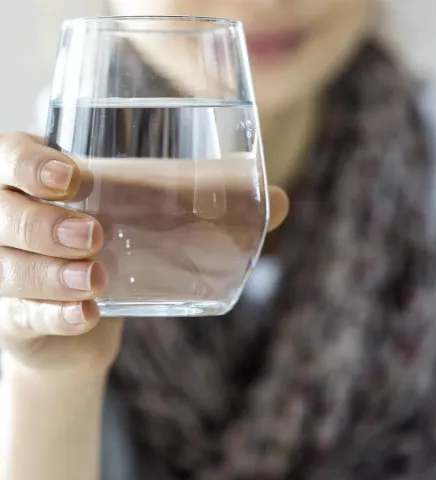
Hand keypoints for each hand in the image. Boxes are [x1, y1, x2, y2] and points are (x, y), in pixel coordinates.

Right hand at [0, 132, 119, 376]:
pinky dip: (57, 316)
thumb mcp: (114, 214)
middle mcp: (3, 224)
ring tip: (93, 279)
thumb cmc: (101, 250)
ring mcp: (2, 274)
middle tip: (92, 235)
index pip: (8, 157)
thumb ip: (136, 196)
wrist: (77, 316)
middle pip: (1, 215)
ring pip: (7, 269)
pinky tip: (85, 314)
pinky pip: (24, 317)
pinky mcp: (12, 320)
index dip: (29, 165)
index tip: (68, 179)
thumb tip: (215, 181)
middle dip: (43, 225)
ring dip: (51, 274)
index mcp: (24, 184)